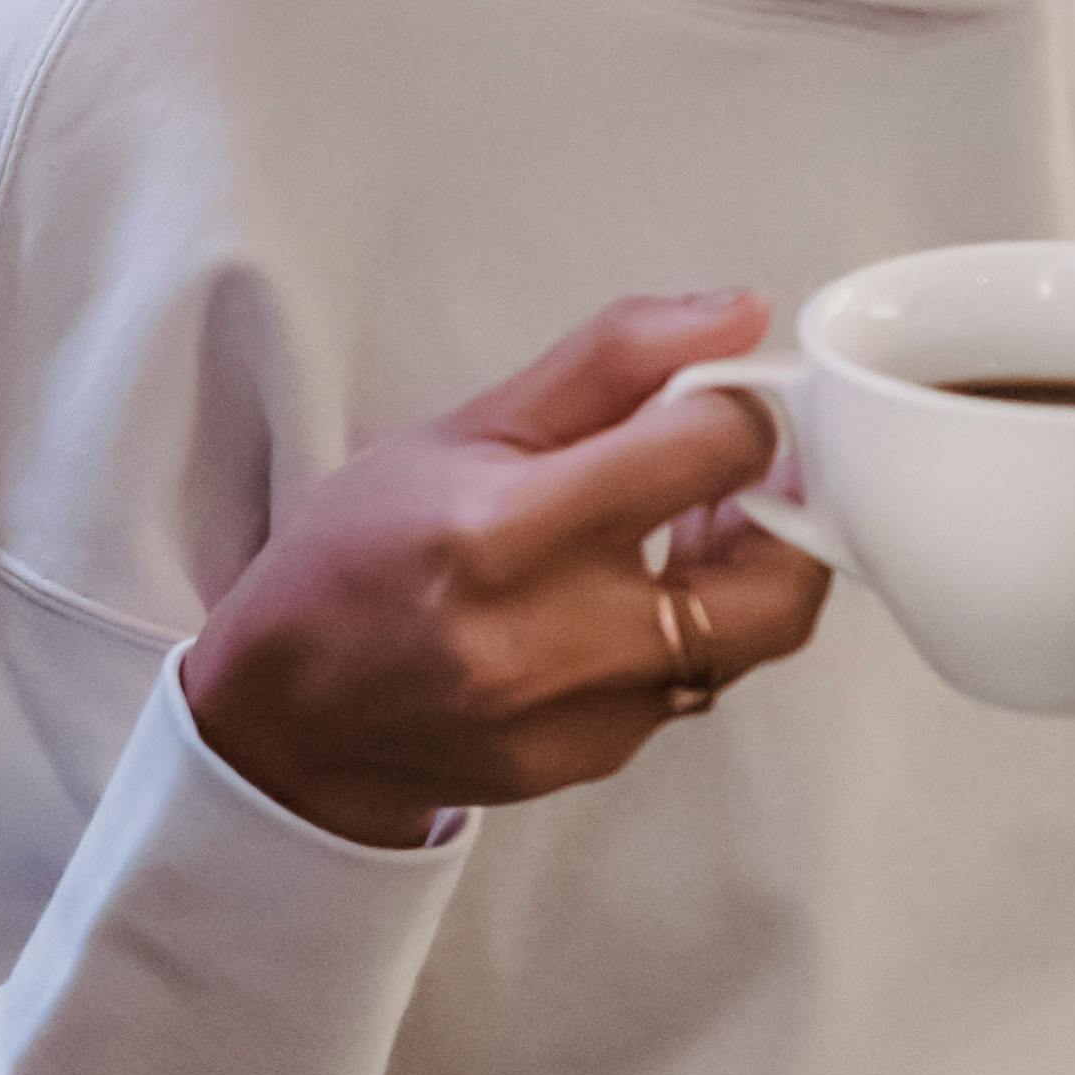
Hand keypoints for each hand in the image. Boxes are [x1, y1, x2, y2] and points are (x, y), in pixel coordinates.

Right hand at [180, 290, 825, 849]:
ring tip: (690, 520)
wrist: (288, 719)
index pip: (711, 448)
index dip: (737, 405)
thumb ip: (610, 362)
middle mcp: (554, 638)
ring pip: (749, 639)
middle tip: (745, 467)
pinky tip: (636, 590)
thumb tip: (737, 313)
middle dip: (786, 508)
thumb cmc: (357, 558)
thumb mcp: (464, 428)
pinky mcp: (598, 761)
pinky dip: (692, 627)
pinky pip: (695, 684)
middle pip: (778, 580)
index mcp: (507, 530)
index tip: (714, 397)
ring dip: (746, 568)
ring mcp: (583, 716)